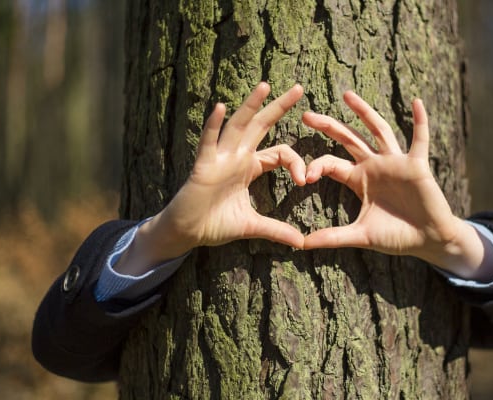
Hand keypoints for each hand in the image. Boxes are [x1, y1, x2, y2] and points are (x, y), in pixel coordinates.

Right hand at [115, 83, 305, 274]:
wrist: (188, 233)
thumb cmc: (215, 224)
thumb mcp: (252, 226)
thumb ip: (276, 230)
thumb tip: (301, 243)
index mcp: (250, 167)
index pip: (280, 153)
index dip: (296, 162)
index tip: (305, 181)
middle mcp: (237, 156)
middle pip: (261, 125)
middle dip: (279, 106)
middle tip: (299, 87)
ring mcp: (220, 158)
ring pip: (237, 126)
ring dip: (251, 106)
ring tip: (265, 86)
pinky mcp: (203, 166)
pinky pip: (208, 142)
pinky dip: (214, 125)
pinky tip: (220, 108)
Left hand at [301, 91, 492, 279]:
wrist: (427, 240)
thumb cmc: (395, 236)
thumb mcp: (360, 235)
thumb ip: (332, 237)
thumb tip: (302, 245)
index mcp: (359, 179)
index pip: (331, 163)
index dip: (317, 166)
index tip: (305, 177)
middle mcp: (375, 165)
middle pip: (348, 139)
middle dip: (329, 126)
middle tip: (306, 115)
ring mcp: (395, 162)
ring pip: (378, 130)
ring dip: (364, 112)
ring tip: (347, 95)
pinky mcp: (416, 165)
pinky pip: (420, 139)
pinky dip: (420, 121)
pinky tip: (416, 102)